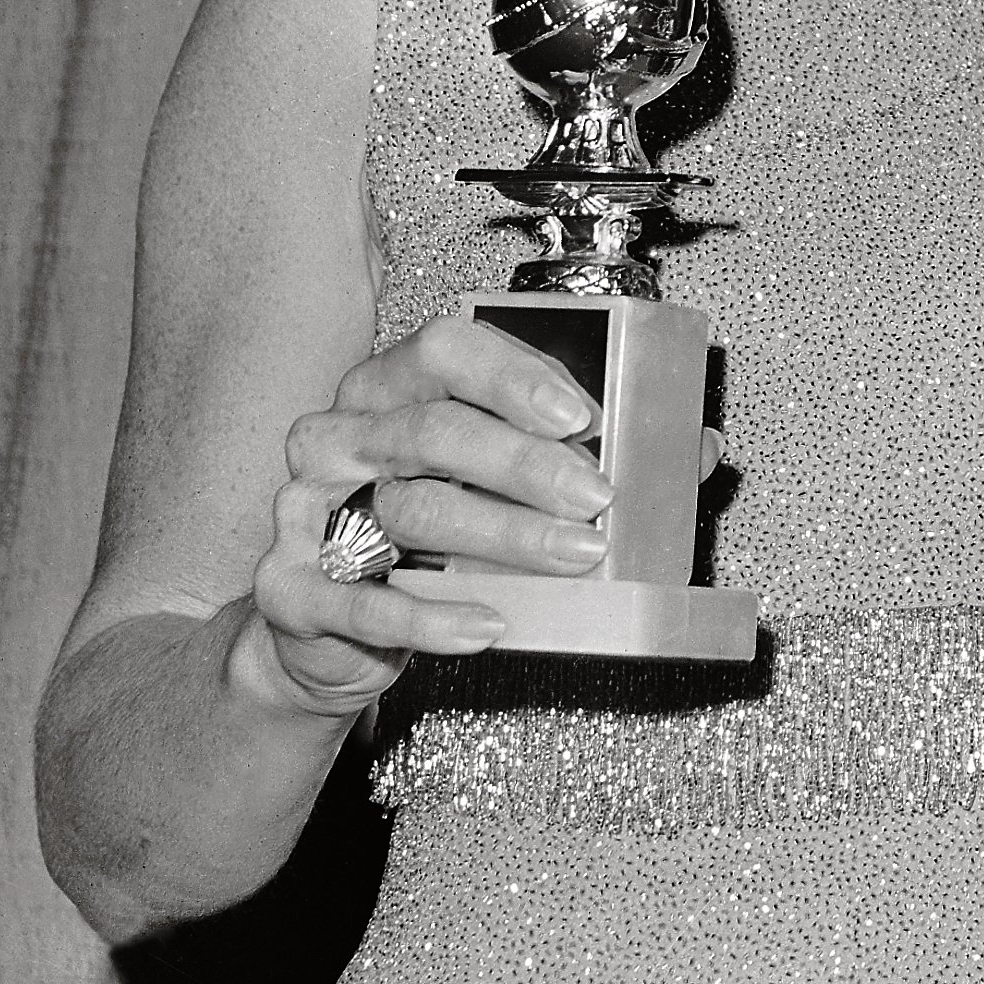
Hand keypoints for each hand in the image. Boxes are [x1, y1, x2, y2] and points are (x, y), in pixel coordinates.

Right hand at [237, 315, 718, 714]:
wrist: (325, 632)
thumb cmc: (427, 540)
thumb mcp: (498, 487)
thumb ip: (585, 458)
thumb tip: (697, 451)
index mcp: (390, 386)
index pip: (446, 350)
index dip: (515, 377)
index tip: (584, 419)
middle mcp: (341, 433)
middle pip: (433, 431)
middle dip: (525, 464)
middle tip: (598, 499)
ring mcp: (304, 506)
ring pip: (410, 509)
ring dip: (503, 535)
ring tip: (576, 555)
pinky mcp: (287, 586)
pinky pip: (359, 598)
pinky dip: (431, 616)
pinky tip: (489, 624)